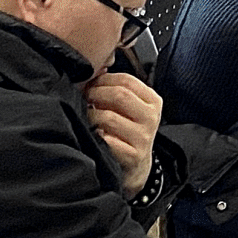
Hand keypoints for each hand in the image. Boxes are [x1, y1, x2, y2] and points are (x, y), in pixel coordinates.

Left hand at [82, 72, 161, 198]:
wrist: (135, 167)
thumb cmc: (126, 133)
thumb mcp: (131, 109)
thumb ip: (118, 91)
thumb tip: (96, 71)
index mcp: (152, 101)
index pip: (127, 80)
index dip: (103, 80)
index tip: (92, 84)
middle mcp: (151, 118)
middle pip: (119, 95)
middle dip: (95, 94)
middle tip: (85, 99)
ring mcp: (143, 137)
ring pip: (108, 117)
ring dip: (90, 117)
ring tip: (87, 119)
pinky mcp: (132, 156)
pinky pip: (106, 140)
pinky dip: (94, 136)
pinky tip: (93, 136)